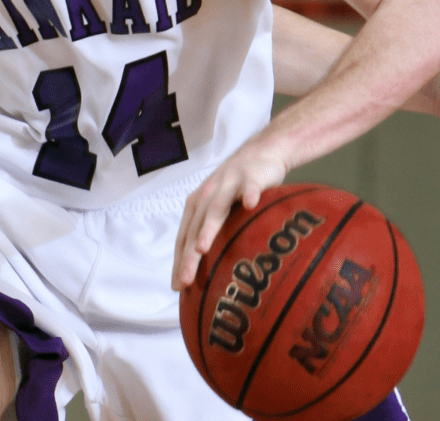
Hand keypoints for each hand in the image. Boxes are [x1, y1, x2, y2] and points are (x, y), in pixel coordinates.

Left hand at [171, 143, 288, 289]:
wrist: (261, 152)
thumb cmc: (238, 189)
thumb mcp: (221, 209)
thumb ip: (213, 233)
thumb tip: (211, 272)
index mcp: (197, 206)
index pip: (184, 238)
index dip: (179, 262)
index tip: (178, 287)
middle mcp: (208, 195)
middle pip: (195, 228)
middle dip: (188, 256)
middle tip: (186, 280)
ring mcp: (228, 185)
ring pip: (217, 209)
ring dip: (208, 228)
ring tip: (201, 248)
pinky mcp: (250, 177)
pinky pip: (250, 187)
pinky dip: (249, 195)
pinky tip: (250, 205)